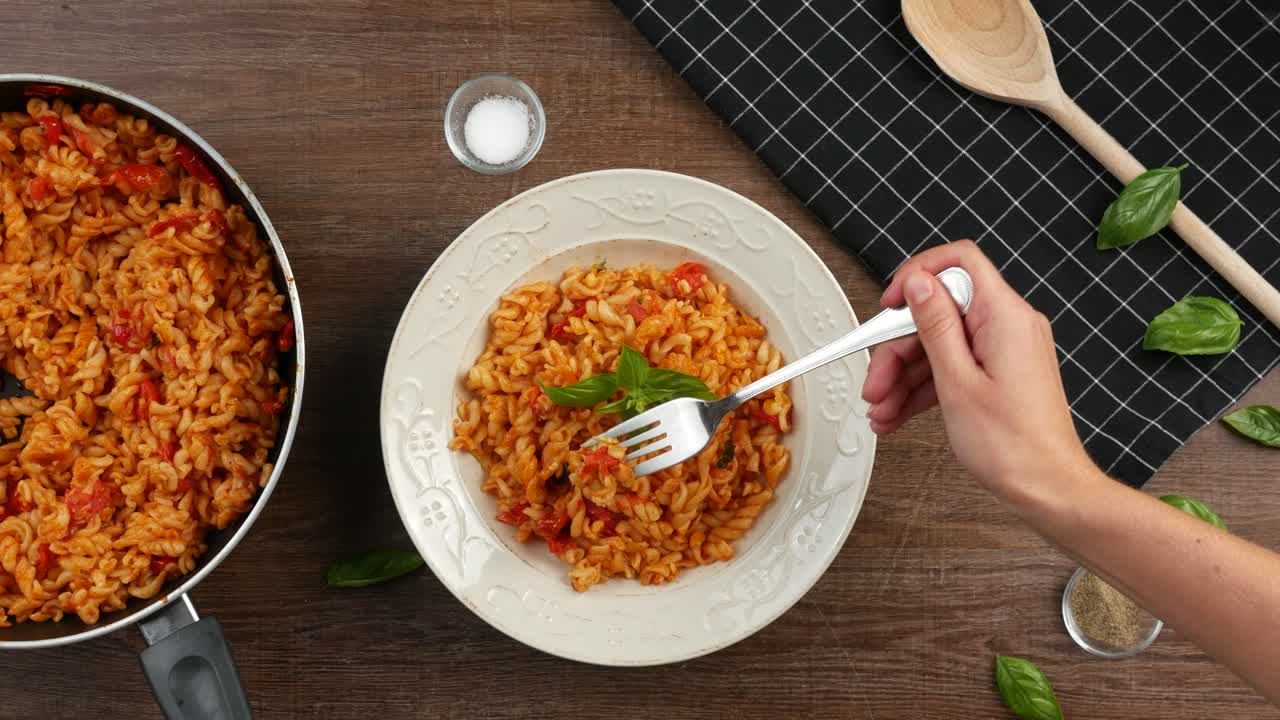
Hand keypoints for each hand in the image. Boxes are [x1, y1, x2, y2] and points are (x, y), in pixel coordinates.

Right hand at [860, 240, 1094, 496]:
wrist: (1048, 488)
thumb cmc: (1014, 446)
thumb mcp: (957, 382)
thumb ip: (935, 326)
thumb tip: (919, 283)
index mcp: (1004, 317)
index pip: (958, 263)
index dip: (918, 275)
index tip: (889, 304)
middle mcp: (1009, 326)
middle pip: (939, 313)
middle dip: (899, 348)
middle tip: (876, 383)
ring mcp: (1005, 350)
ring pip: (941, 345)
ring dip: (905, 376)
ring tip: (882, 410)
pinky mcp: (1001, 372)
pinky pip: (954, 366)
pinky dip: (924, 388)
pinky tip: (898, 414)